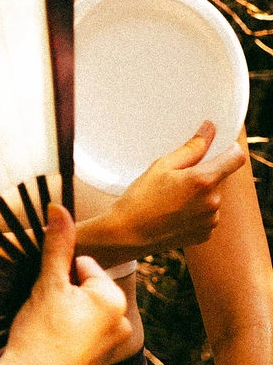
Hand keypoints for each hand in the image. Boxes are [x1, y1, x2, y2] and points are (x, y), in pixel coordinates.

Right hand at [0, 205, 131, 364]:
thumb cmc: (39, 334)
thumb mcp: (47, 284)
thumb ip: (56, 245)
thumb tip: (59, 207)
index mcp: (114, 299)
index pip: (82, 266)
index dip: (57, 276)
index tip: (45, 294)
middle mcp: (122, 322)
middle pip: (84, 289)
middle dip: (62, 295)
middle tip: (43, 314)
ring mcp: (112, 346)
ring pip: (81, 312)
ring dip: (62, 314)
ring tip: (44, 329)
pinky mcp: (98, 363)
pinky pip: (81, 335)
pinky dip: (65, 335)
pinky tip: (49, 344)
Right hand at [104, 121, 245, 254]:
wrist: (128, 234)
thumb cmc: (141, 197)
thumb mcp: (162, 165)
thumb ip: (192, 148)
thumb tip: (210, 130)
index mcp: (204, 180)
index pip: (236, 158)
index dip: (229, 149)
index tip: (218, 148)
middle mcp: (213, 202)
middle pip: (222, 177)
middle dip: (207, 173)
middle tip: (179, 178)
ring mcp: (211, 220)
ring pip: (214, 197)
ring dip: (202, 194)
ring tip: (173, 198)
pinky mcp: (205, 234)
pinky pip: (208, 215)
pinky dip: (197, 211)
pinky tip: (175, 213)